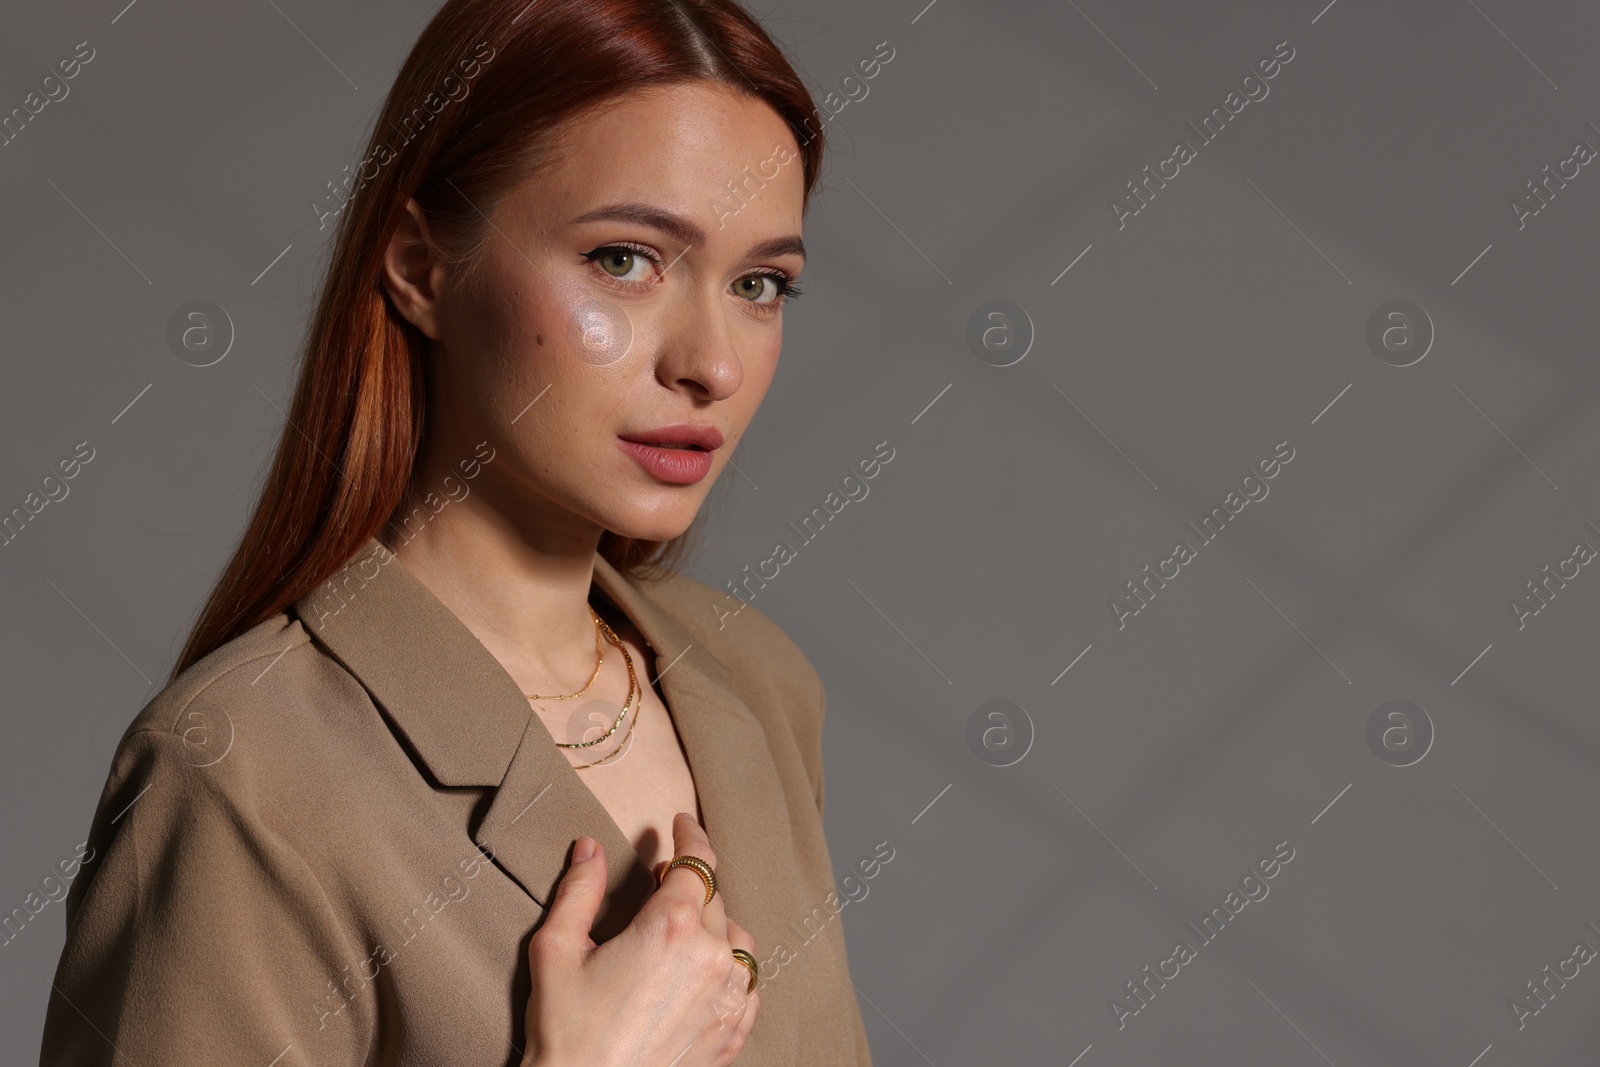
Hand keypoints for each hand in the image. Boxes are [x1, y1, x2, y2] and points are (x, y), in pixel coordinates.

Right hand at [519, 812, 760, 1066]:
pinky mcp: (733, 1031)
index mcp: (670, 927)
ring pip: (737, 938)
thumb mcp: (557, 951)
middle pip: (714, 898)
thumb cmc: (568, 1032)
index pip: (696, 861)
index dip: (690, 835)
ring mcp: (728, 996)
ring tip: (680, 934)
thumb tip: (589, 848)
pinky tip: (703, 972)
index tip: (682, 824)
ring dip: (713, 925)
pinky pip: (747, 982)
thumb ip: (577, 892)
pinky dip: (729, 968)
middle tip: (660, 886)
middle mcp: (711, 955)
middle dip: (689, 886)